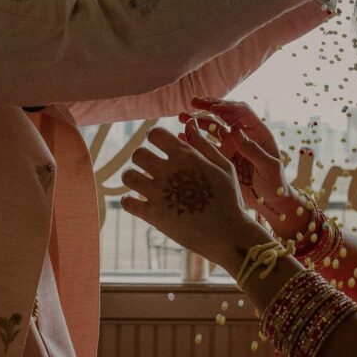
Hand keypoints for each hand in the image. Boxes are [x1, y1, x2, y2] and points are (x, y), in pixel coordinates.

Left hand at [121, 125, 255, 264]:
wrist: (228, 234)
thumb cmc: (229, 199)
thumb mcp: (223, 167)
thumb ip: (204, 144)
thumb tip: (190, 123)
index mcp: (186, 156)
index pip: (155, 134)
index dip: (155, 139)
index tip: (158, 147)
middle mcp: (169, 171)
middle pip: (138, 154)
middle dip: (143, 159)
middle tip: (151, 169)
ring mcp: (159, 193)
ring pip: (128, 176)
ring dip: (133, 178)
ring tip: (143, 185)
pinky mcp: (153, 215)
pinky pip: (126, 202)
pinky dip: (129, 201)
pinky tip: (140, 203)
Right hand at [182, 98, 291, 214]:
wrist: (270, 203)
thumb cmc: (276, 183)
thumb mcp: (268, 166)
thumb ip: (252, 149)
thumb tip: (234, 129)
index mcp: (257, 132)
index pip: (241, 111)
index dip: (227, 106)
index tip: (212, 107)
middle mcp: (243, 136)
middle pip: (225, 115)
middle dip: (209, 107)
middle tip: (193, 102)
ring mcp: (231, 146)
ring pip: (213, 128)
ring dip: (199, 121)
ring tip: (182, 117)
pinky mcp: (222, 158)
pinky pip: (207, 146)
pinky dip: (195, 140)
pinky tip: (182, 137)